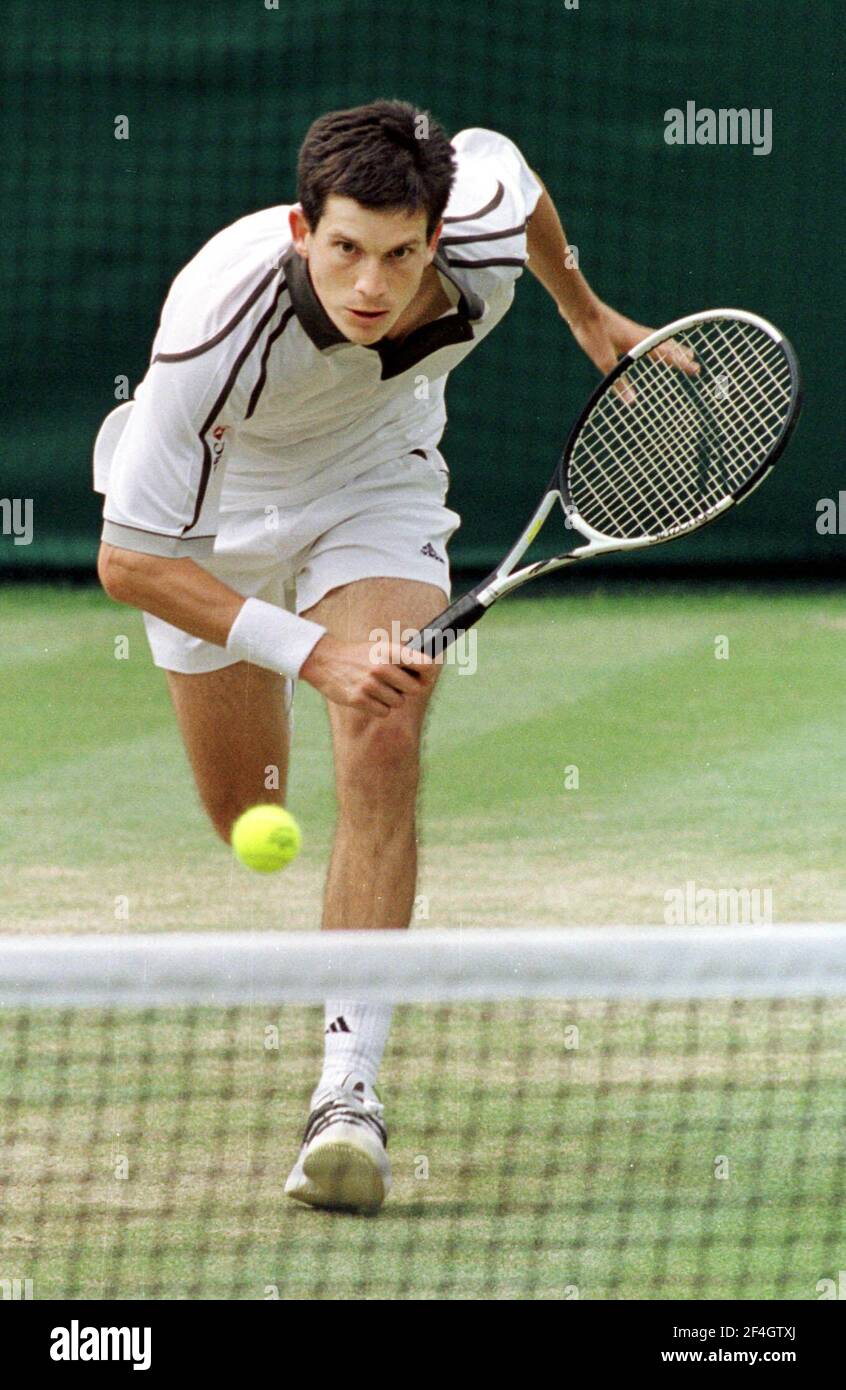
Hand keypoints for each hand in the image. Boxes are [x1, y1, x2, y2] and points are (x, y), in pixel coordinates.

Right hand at [300, 634, 432, 716]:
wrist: (325, 660)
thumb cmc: (358, 655)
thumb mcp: (380, 647)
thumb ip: (403, 658)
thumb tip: (430, 673)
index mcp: (389, 650)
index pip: (425, 665)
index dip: (428, 674)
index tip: (424, 678)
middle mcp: (381, 667)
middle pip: (414, 689)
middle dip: (407, 689)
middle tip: (395, 684)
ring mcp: (369, 684)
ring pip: (398, 702)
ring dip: (391, 699)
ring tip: (377, 688)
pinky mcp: (358, 699)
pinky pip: (384, 712)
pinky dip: (379, 708)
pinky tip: (369, 697)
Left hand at [565, 302, 699, 396]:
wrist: (579, 308)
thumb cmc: (591, 331)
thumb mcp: (603, 361)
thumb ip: (618, 382)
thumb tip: (632, 403)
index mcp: (638, 341)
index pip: (666, 354)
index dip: (681, 363)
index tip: (695, 370)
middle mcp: (639, 334)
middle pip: (667, 346)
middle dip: (681, 357)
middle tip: (695, 367)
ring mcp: (632, 331)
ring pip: (658, 341)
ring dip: (671, 349)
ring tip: (682, 353)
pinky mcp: (623, 330)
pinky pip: (647, 338)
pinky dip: (656, 343)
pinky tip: (648, 346)